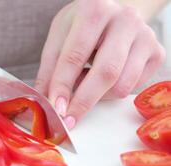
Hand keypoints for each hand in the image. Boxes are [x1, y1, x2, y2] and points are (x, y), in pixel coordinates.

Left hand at [35, 0, 165, 128]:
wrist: (112, 14)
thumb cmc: (81, 26)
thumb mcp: (59, 38)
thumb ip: (49, 69)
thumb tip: (45, 102)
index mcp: (94, 10)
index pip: (75, 55)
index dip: (63, 85)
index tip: (56, 108)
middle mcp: (125, 19)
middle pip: (106, 72)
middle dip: (84, 101)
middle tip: (69, 119)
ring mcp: (145, 36)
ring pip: (122, 85)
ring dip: (98, 96)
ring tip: (84, 83)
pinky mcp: (157, 53)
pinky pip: (133, 87)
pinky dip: (112, 92)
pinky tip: (102, 79)